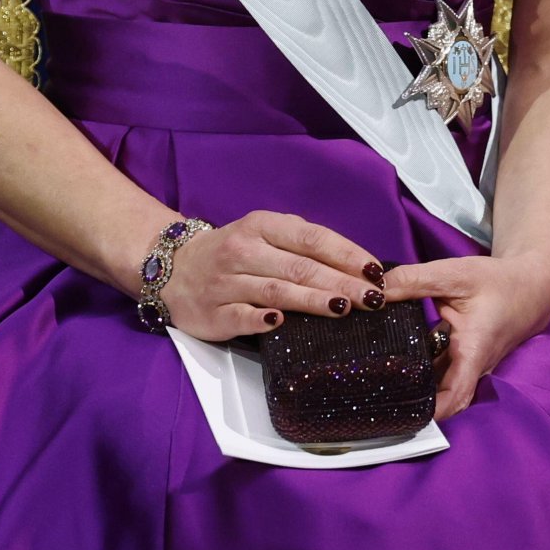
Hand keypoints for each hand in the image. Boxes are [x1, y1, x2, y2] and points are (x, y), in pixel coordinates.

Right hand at [163, 211, 387, 341]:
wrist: (173, 268)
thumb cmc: (235, 253)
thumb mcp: (265, 235)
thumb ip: (301, 246)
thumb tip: (354, 268)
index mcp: (262, 225)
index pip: (311, 237)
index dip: (345, 253)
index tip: (375, 271)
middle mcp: (244, 250)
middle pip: (299, 267)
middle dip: (340, 283)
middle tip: (373, 298)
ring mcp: (227, 282)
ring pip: (276, 291)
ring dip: (311, 301)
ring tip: (343, 309)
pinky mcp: (213, 312)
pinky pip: (241, 316)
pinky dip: (262, 320)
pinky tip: (281, 323)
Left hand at [382, 255, 549, 420]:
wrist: (529, 286)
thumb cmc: (497, 282)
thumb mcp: (454, 274)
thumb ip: (414, 281)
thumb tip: (375, 290)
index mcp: (472, 352)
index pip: (454, 396)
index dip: (431, 411)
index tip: (402, 414)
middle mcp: (470, 365)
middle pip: (442, 398)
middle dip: (414, 402)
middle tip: (379, 399)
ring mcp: (467, 363)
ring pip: (439, 383)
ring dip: (415, 384)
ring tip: (377, 381)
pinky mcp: (463, 355)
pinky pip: (440, 368)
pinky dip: (420, 366)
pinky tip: (394, 356)